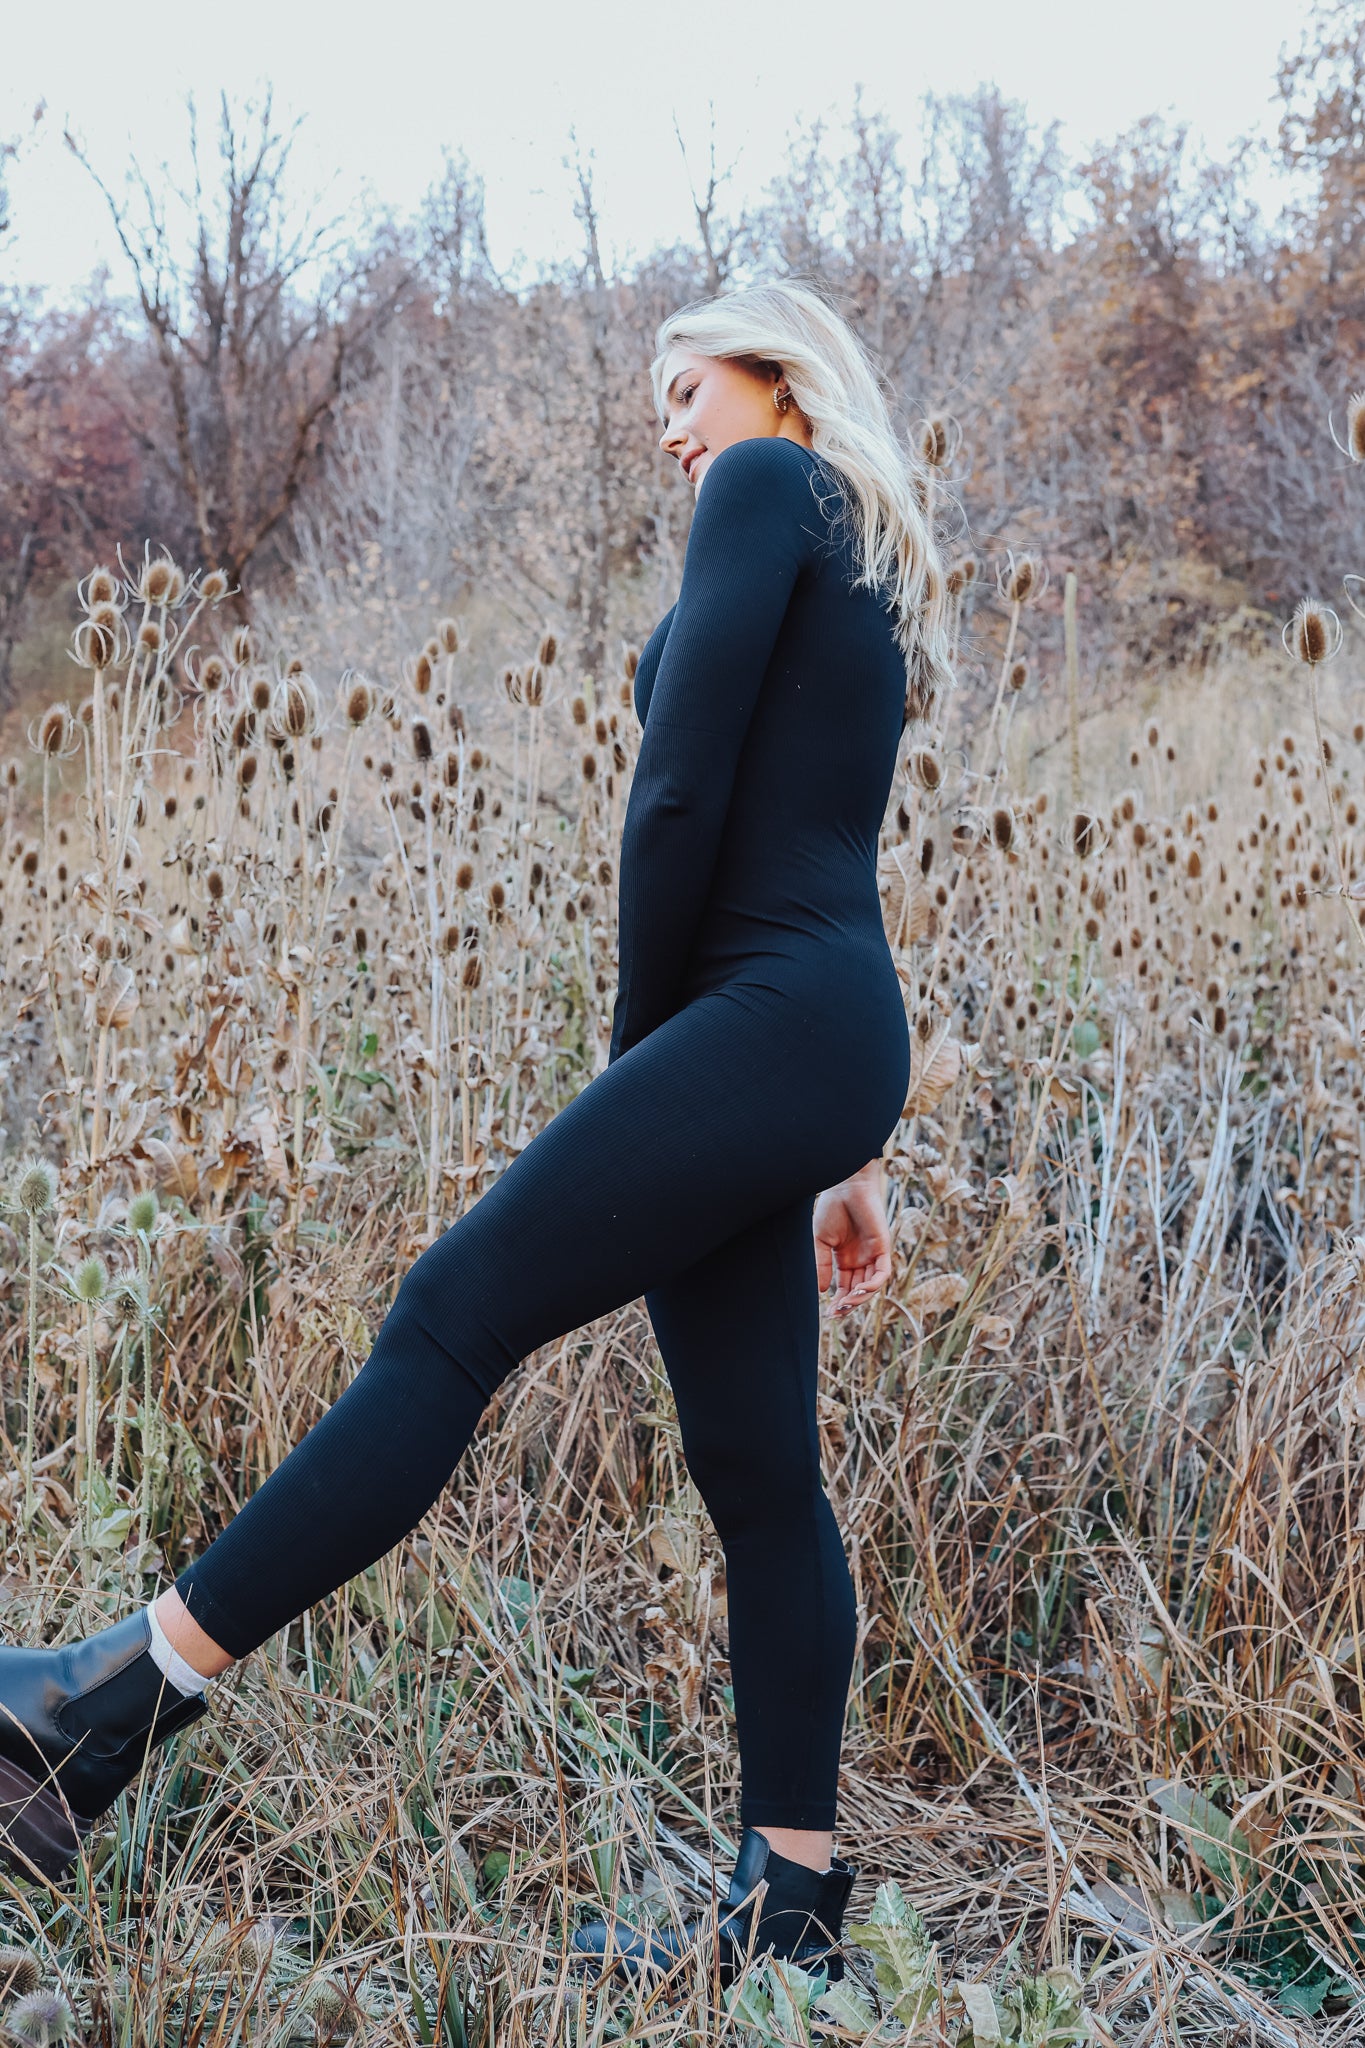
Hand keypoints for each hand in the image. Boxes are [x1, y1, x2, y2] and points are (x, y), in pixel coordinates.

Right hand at [813, 1158, 891, 1318]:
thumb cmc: (832, 1209)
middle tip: (836, 1314)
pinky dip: (873, 1284)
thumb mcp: (821, 1242)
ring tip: (845, 1304)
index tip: (828, 1314)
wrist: (844, 1186)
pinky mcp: (883, 1248)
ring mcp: (873, 1254)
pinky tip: (859, 1291)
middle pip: (859, 1290)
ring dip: (860, 1298)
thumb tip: (821, 1292)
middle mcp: (861, 1259)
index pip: (845, 1287)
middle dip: (849, 1305)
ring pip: (872, 1285)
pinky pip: (882, 1273)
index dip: (839, 1302)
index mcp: (846, 1258)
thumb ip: (821, 1266)